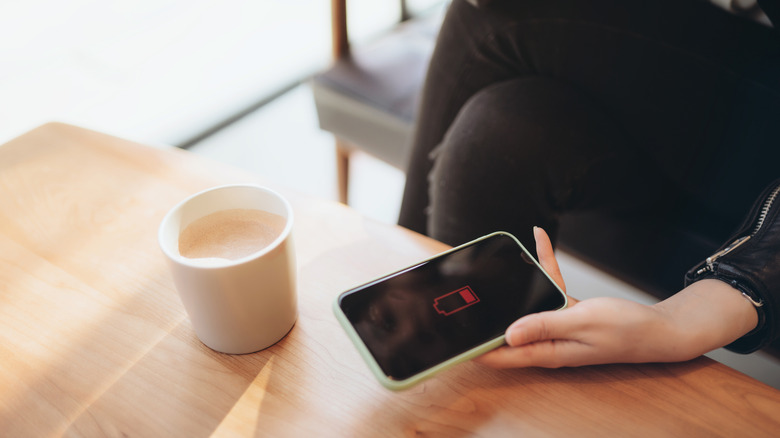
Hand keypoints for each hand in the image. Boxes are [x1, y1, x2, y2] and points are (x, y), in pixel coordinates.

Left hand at [476, 227, 758, 367]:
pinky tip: (539, 241)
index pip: (501, 354)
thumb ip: (544, 325)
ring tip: (497, 258)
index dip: (474, 348)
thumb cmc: (626, 331)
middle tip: (464, 294)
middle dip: (485, 314)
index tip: (452, 337)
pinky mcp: (565, 314)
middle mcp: (546, 342)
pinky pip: (546, 289)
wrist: (659, 328)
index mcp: (547, 351)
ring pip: (524, 304)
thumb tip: (508, 334)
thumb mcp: (582, 324)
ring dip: (512, 284)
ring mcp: (555, 328)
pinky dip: (543, 266)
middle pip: (505, 329)